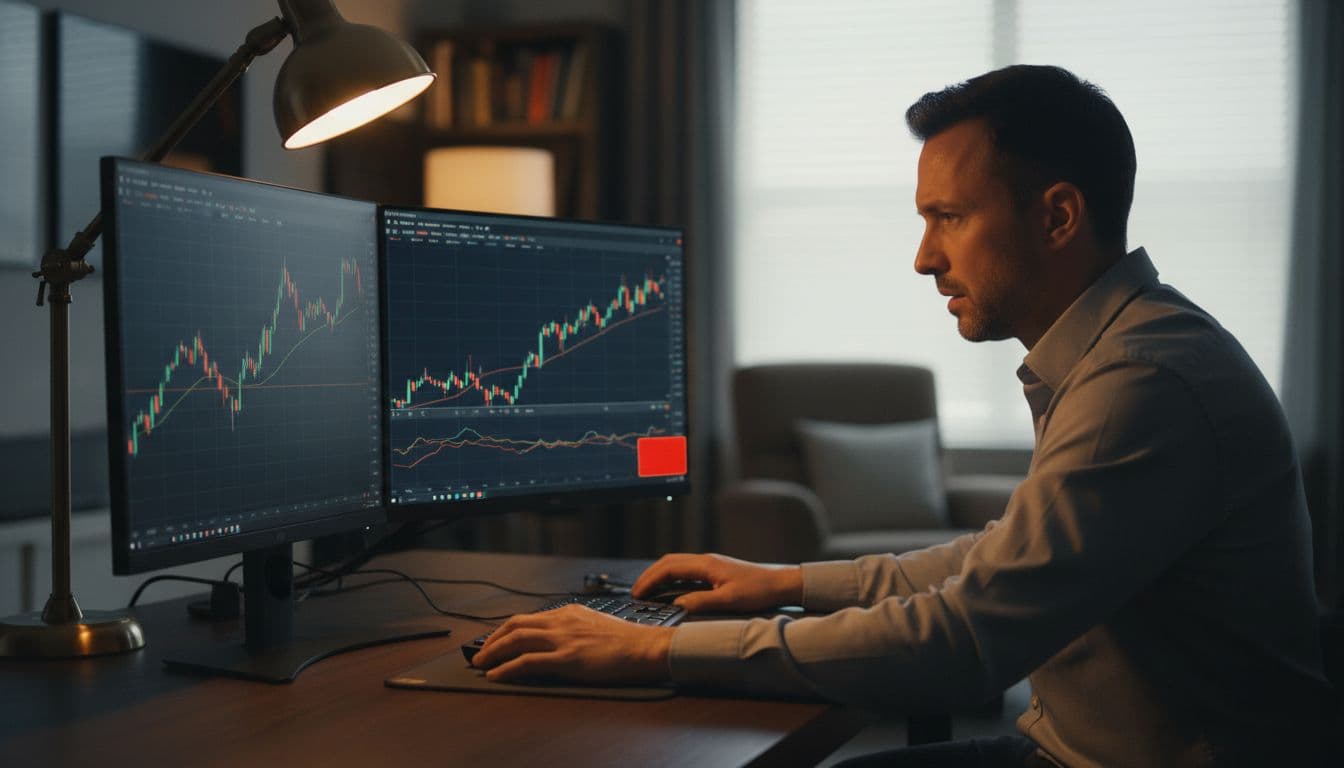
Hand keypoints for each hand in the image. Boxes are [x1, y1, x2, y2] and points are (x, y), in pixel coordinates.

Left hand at [471, 604, 673, 684]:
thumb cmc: (628, 641)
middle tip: (480, 652)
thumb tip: (558, 641)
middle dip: (493, 639)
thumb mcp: (596, 625)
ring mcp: (563, 639)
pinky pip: (527, 662)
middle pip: (516, 625)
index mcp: (570, 612)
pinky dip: (507, 668)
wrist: (646, 647)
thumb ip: (575, 628)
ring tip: (480, 664)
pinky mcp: (567, 658)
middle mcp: (562, 621)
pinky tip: (496, 675)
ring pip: (516, 640)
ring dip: (493, 652)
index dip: (506, 629)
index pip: (529, 617)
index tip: (496, 639)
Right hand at [632, 553, 802, 613]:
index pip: (668, 568)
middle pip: (668, 562)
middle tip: (636, 592)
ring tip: (648, 591)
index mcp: (706, 565)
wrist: (779, 584)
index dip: (650, 580)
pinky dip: (671, 577)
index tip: (638, 593)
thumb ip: (701, 601)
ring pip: (676, 564)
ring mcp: (710, 564)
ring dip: (659, 575)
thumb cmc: (758, 591)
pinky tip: (670, 589)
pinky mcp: (716, 570)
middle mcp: (706, 560)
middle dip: (649, 576)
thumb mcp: (729, 600)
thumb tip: (677, 605)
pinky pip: (686, 569)